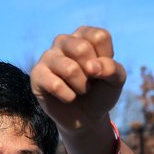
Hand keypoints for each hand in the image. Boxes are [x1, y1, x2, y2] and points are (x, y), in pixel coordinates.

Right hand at [31, 27, 126, 142]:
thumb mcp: (116, 80)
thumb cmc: (100, 93)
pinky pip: (55, 85)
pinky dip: (68, 96)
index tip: (101, 70)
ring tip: (79, 90)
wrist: (86, 118)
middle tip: (89, 82)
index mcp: (83, 35)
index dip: (106, 60)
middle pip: (82, 49)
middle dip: (92, 74)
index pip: (99, 37)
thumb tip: (91, 67)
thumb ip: (112, 68)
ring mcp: (48, 56)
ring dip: (81, 87)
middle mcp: (63, 40)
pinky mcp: (37, 75)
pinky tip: (68, 98)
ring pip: (70, 69)